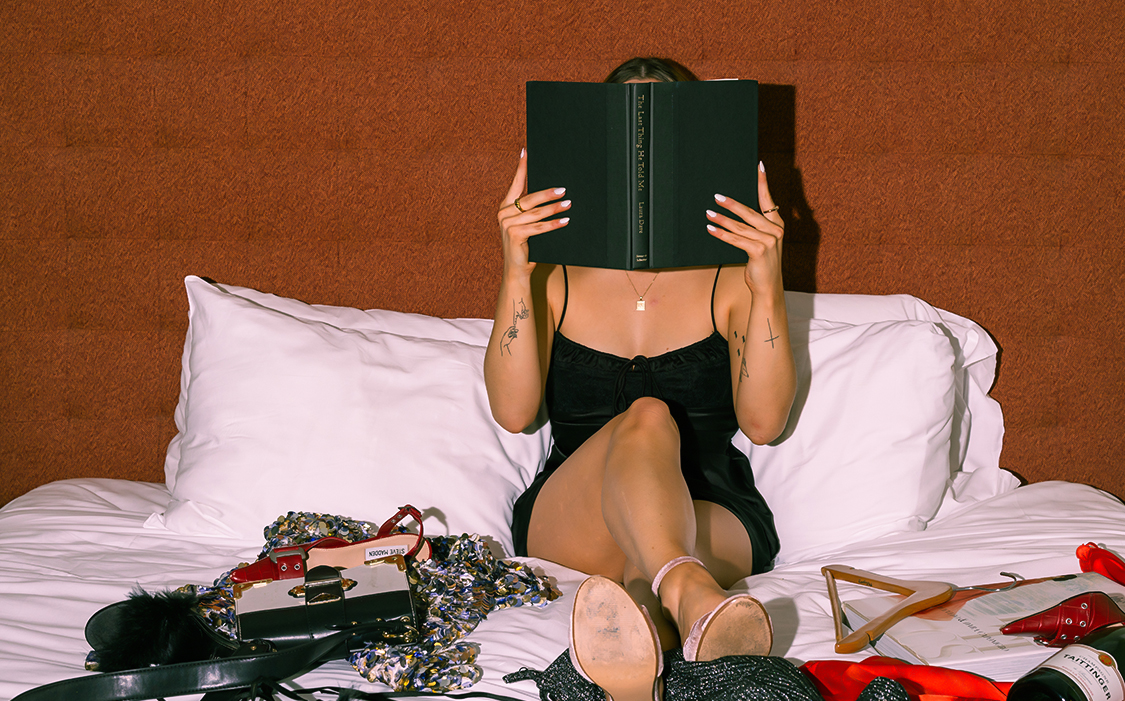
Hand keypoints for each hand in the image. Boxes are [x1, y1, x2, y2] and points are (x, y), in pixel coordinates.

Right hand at [498, 149, 570, 278]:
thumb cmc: (526, 246)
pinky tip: (564, 221)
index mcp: (506, 207)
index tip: (526, 152)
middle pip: (529, 198)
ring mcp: (508, 224)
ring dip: (554, 208)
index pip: (516, 183)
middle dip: (548, 193)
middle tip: (564, 189)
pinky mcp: (515, 235)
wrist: (517, 270)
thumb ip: (533, 211)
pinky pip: (538, 227)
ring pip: (535, 212)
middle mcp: (504, 213)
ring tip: (568, 204)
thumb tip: (554, 195)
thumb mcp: (528, 225)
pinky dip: (553, 224)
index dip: (521, 167)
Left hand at [706, 162, 783, 293]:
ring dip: (721, 219)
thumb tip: (733, 215)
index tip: (760, 166)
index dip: (763, 182)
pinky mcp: (759, 251)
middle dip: (731, 204)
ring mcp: (769, 241)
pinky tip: (711, 229)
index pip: (768, 200)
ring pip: (740, 226)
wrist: (767, 288)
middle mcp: (775, 231)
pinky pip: (736, 239)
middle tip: (717, 196)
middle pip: (749, 212)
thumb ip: (753, 229)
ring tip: (708, 213)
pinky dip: (722, 234)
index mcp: (777, 225)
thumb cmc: (762, 265)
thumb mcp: (761, 244)